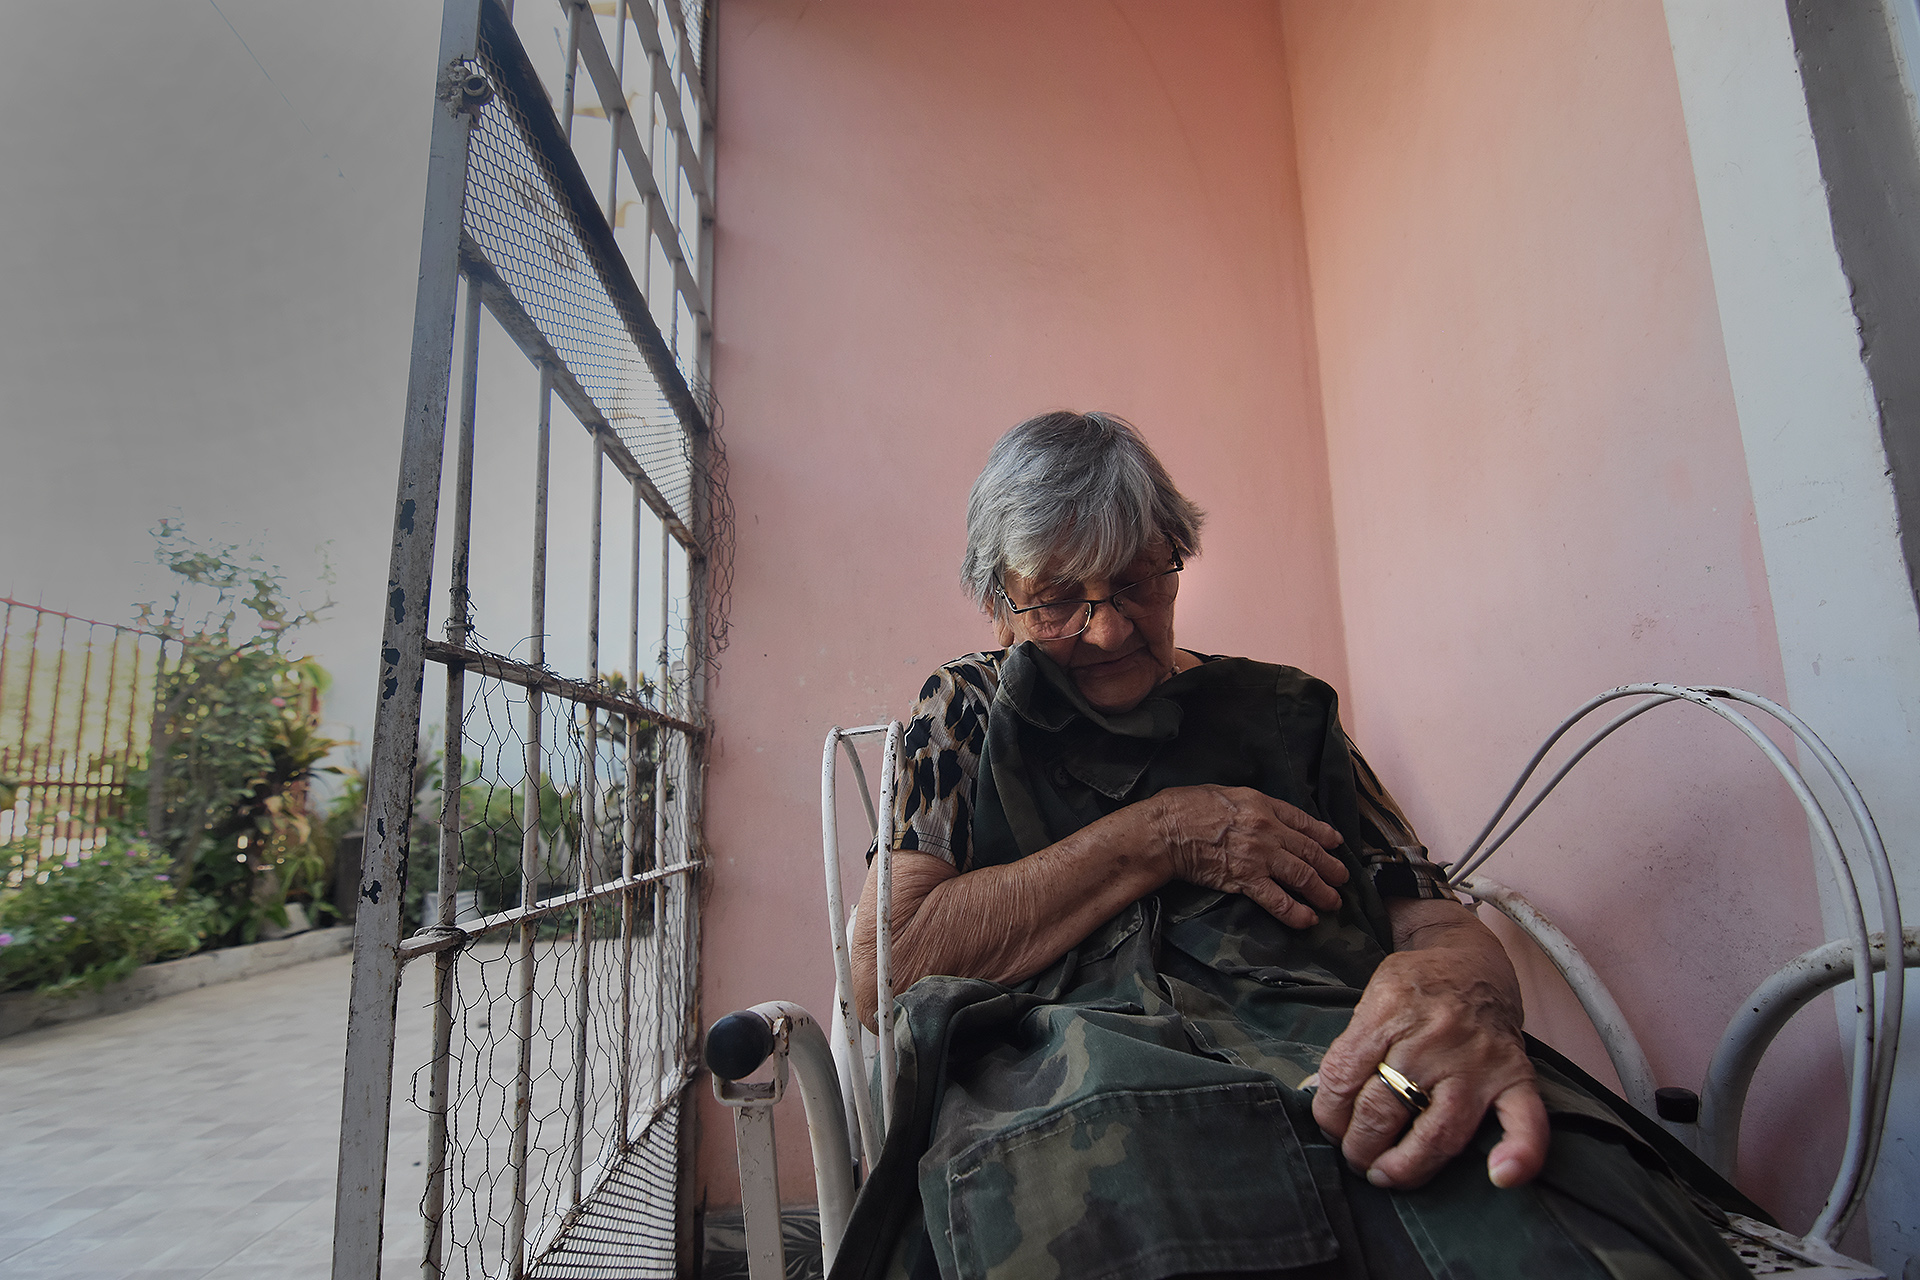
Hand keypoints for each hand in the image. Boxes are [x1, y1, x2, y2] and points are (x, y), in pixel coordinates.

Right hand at [1151, 786, 1349, 928]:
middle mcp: (1268, 830)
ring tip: (1333, 903)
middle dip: (1331, 867)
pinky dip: (1296, 912)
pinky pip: (1278, 899)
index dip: (1323, 834)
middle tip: (1342, 878)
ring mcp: (1260, 856)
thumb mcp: (1226, 792)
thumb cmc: (1187, 807)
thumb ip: (1250, 805)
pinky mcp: (1246, 880)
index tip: (1336, 843)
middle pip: (1310, 851)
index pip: (1303, 821)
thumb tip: (1260, 815)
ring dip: (1322, 891)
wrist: (1167, 831)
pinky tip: (1308, 919)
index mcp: (1263, 804)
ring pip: (1302, 875)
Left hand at [1310, 924, 1547, 1189]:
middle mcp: (1433, 1037)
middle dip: (1359, 1146)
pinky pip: (1526, 1121)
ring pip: (1439, 1132)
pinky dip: (1521, 1152)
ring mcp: (1477, 1060)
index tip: (1329, 1128)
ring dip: (1406, 1167)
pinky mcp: (1516, 1075)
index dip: (1327, 1114)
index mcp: (1389, 1010)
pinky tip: (1502, 1177)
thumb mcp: (1371, 997)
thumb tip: (1321, 1097)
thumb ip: (1350, 1048)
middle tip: (1355, 1156)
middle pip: (1383, 1110)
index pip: (1343, 1078)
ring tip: (1386, 1176)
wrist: (1474, 960)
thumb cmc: (1416, 985)